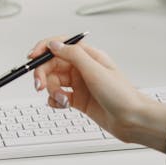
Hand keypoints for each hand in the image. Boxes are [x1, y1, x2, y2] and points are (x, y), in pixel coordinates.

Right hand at [30, 36, 165, 150]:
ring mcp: (79, 84)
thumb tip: (54, 44)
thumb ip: (73, 55)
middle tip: (39, 86)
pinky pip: (58, 96)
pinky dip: (55, 100)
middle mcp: (82, 68)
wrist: (132, 120)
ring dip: (52, 91)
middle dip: (43, 74)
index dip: (43, 49)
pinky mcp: (78, 100)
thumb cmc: (121, 95)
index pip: (60, 45)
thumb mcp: (95, 70)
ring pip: (53, 81)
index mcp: (88, 56)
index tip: (32, 58)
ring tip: (62, 100)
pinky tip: (61, 104)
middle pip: (52, 65)